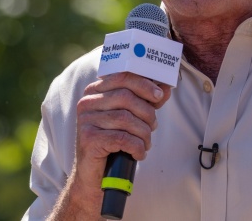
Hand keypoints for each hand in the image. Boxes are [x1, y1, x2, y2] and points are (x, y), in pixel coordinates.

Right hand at [74, 72, 170, 193]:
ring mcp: (86, 120)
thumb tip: (166, 88)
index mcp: (95, 90)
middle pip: (126, 97)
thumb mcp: (131, 116)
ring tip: (146, 142)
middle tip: (154, 125)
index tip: (159, 95)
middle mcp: (87, 102)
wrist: (94, 175)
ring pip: (126, 118)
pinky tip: (139, 153)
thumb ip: (146, 100)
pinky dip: (137, 146)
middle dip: (147, 112)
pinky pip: (122, 138)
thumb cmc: (114, 140)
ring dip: (144, 132)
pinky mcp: (89, 139)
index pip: (123, 77)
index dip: (144, 84)